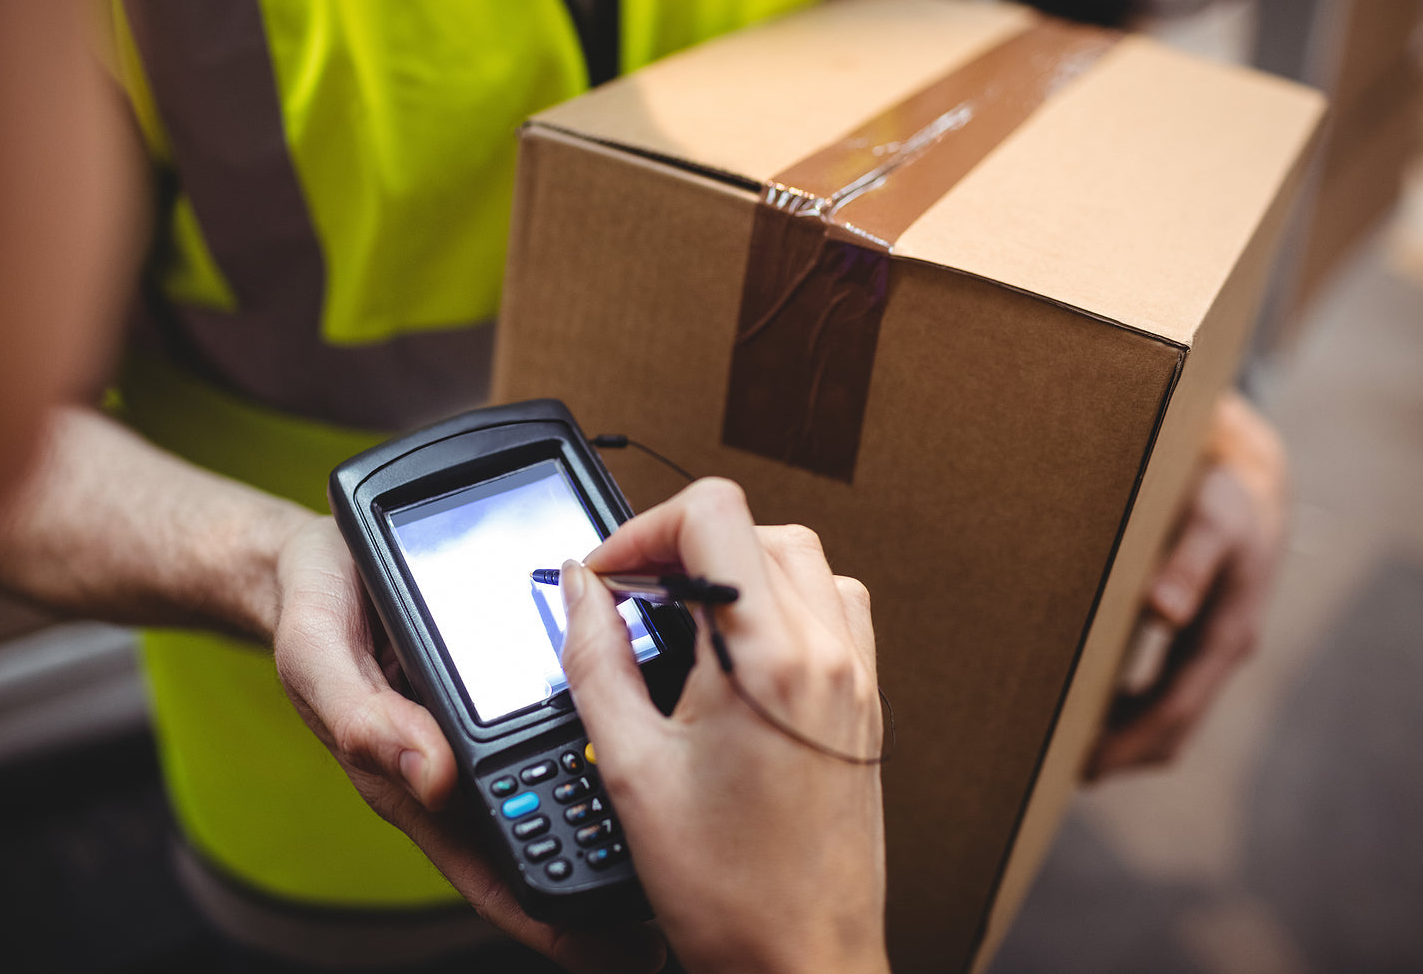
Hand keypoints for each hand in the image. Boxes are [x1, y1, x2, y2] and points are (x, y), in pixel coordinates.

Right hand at [271, 517, 665, 973]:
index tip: (616, 949)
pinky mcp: (511, 683)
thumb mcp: (319, 656)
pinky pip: (569, 712)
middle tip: (682, 899)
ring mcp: (489, 727)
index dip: (550, 918)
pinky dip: (613, 720)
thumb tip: (431, 777)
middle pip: (546, 831)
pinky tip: (660, 719)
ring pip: (565, 775)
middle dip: (609, 869)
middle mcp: (463, 763)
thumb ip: (363, 717)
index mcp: (419, 777)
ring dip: (621, 798)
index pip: (491, 869)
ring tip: (696, 817)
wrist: (322, 554)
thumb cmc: (315, 608)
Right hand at [560, 479, 889, 973]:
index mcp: (767, 659)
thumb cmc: (729, 890)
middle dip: (683, 548)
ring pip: (801, 560)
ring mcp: (855, 676)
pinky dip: (779, 603)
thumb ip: (595, 660)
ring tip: (681, 621)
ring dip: (734, 569)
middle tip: (633, 596)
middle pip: (755, 528)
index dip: (645, 530)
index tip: (609, 575)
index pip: (714, 516)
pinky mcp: (866, 702)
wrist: (802, 959)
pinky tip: (736, 652)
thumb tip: (579, 589)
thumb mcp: (631, 767)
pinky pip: (833, 609)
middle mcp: (827, 655)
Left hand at [1088, 391, 1287, 779]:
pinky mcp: (1196, 644)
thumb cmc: (1222, 501)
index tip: (1084, 766)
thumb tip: (1162, 611)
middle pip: (1171, 728)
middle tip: (1053, 770)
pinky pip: (1164, 692)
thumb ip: (1187, 563)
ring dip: (1122, 737)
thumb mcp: (1208, 521)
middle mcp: (1220, 653)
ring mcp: (1210, 652)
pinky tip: (1085, 703)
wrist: (1252, 491)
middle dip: (1120, 754)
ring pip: (1168, 715)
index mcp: (1225, 636)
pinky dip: (1128, 709)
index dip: (1128, 742)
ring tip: (1060, 745)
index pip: (1173, 710)